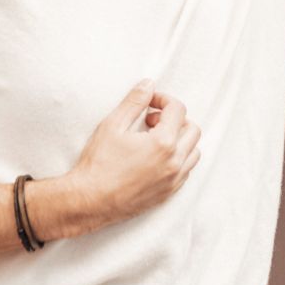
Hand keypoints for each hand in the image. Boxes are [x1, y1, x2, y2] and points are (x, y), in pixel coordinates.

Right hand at [69, 78, 201, 228]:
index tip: (148, 102)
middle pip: (193, 129)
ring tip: (155, 138)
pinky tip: (155, 156)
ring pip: (193, 152)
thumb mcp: (113, 125)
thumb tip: (148, 84)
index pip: (178, 109)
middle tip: (151, 119)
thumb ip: (134, 102)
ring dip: (180, 139)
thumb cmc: (99, 163)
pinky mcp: (168, 194)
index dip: (163, 99)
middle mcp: (174, 162)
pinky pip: (186, 171)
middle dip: (175, 118)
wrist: (90, 200)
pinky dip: (178, 158)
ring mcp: (173, 180)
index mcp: (163, 143)